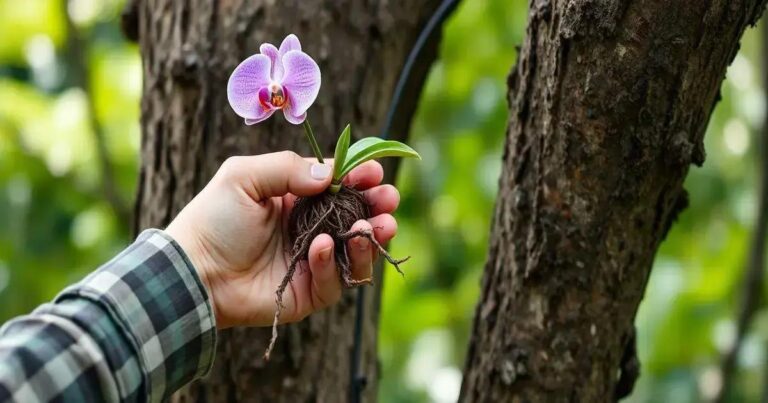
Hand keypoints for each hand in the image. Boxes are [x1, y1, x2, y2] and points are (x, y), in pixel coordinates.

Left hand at [165, 151, 398, 328]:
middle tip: (388, 202)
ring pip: (355, 252)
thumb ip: (288, 168)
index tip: (375, 173)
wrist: (194, 272)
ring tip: (370, 227)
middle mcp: (309, 229)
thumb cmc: (213, 219)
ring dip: (368, 238)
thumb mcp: (244, 176)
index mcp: (295, 199)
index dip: (360, 178)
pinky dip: (332, 263)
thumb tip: (331, 175)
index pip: (339, 186)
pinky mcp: (308, 293)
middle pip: (356, 218)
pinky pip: (335, 280)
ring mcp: (310, 262)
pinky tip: (321, 246)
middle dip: (377, 209)